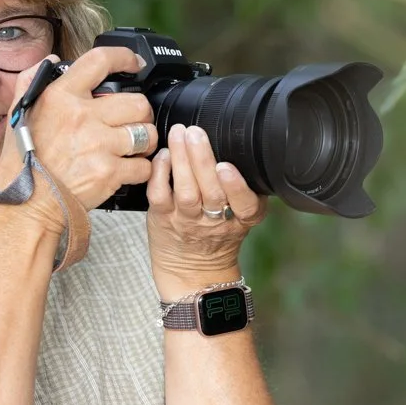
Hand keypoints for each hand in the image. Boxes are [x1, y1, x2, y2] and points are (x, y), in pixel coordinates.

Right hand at [0, 47, 157, 217]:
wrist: (26, 206)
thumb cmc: (22, 162)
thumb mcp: (18, 113)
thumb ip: (32, 81)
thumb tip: (53, 61)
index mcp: (60, 96)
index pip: (100, 61)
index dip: (124, 57)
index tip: (135, 63)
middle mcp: (82, 117)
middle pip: (137, 102)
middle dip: (140, 113)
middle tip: (133, 122)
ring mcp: (99, 145)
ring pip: (146, 133)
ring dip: (144, 141)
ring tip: (132, 147)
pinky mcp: (110, 173)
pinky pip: (143, 165)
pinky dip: (139, 169)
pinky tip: (126, 170)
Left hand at [147, 123, 266, 294]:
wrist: (193, 272)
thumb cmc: (217, 235)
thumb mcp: (242, 216)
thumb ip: (243, 190)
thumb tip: (238, 146)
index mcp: (243, 218)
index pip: (245, 204)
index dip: (236, 186)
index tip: (226, 167)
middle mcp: (215, 221)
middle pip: (211, 191)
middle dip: (202, 159)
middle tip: (195, 132)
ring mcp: (187, 221)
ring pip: (185, 191)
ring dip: (181, 160)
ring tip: (178, 134)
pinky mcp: (163, 219)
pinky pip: (159, 195)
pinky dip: (160, 173)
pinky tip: (163, 155)